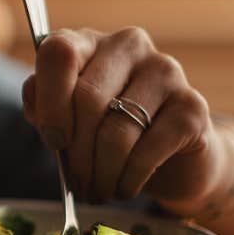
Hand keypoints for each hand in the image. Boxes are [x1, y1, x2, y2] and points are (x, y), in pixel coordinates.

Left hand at [20, 27, 231, 206]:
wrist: (172, 158)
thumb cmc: (104, 133)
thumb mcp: (64, 119)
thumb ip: (43, 108)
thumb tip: (41, 110)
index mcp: (88, 42)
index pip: (59, 53)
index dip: (50, 101)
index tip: (54, 141)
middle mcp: (128, 45)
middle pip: (88, 98)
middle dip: (77, 153)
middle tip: (78, 184)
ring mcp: (165, 71)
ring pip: (117, 130)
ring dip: (102, 173)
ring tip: (98, 192)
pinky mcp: (192, 106)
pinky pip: (148, 150)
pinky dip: (128, 179)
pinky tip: (124, 188)